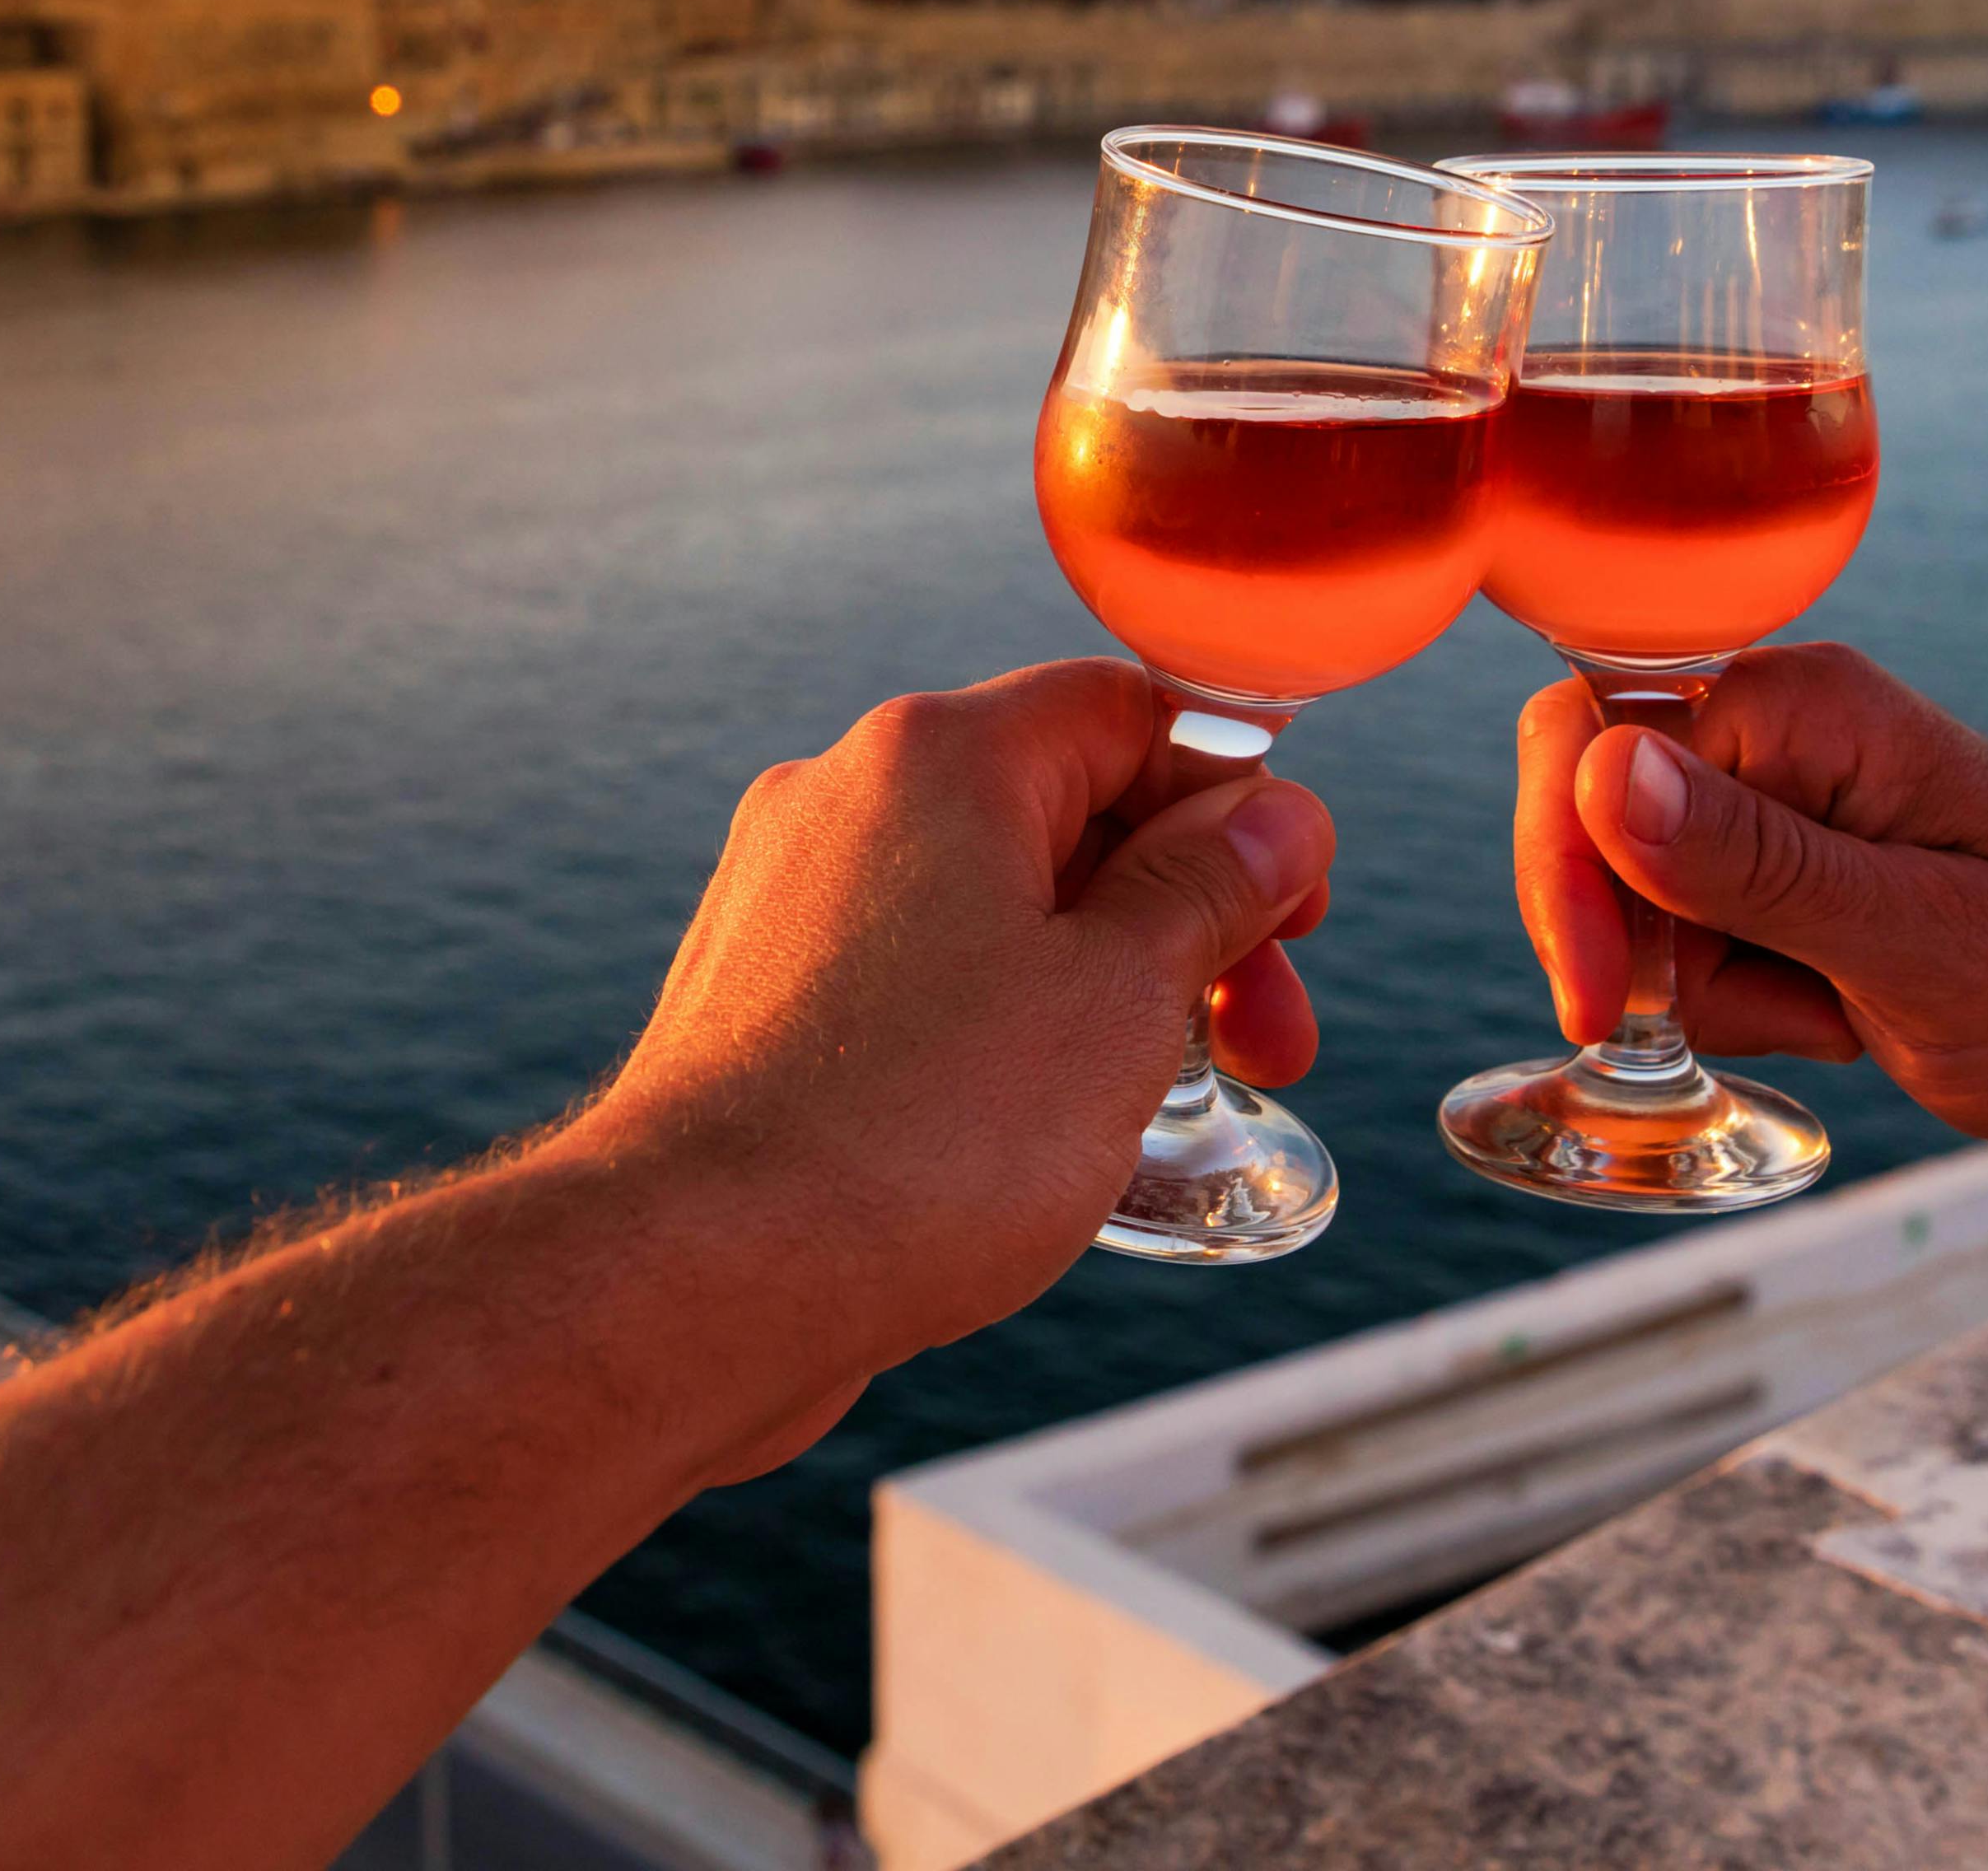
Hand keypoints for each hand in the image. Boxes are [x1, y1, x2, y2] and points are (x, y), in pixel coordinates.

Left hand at [570, 658, 1334, 1448]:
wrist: (693, 1277)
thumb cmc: (915, 1137)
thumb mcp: (1119, 1000)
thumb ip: (1208, 891)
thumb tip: (1278, 817)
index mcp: (939, 756)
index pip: (1129, 709)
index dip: (1236, 801)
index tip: (1294, 913)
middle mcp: (848, 796)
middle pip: (1066, 808)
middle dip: (1187, 917)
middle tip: (1271, 1039)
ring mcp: (791, 896)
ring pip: (995, 901)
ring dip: (1107, 980)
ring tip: (1166, 1099)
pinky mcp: (763, 997)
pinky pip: (920, 974)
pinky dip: (1005, 1024)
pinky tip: (1044, 1128)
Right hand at [1514, 643, 1987, 1150]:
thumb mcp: (1925, 943)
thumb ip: (1756, 863)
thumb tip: (1600, 773)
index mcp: (1802, 705)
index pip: (1586, 741)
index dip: (1566, 871)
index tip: (1603, 1001)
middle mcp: (1773, 724)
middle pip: (1583, 806)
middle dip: (1632, 937)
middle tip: (1747, 1025)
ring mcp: (1773, 790)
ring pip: (1626, 888)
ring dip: (1703, 985)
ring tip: (1844, 1018)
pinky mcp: (1779, 858)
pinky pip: (1679, 927)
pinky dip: (1735, 998)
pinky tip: (1839, 1017)